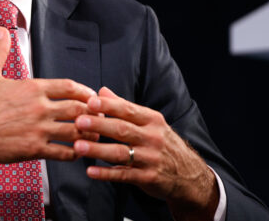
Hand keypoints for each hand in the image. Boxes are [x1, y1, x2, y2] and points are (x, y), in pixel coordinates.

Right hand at [0, 27, 97, 192]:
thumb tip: (2, 31)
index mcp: (32, 87)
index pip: (70, 86)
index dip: (85, 92)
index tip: (90, 97)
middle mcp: (39, 107)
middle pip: (79, 108)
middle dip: (92, 113)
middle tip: (99, 118)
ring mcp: (38, 129)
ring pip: (75, 131)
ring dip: (87, 134)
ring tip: (92, 137)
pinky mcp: (33, 148)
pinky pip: (62, 152)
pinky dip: (73, 153)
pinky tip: (75, 153)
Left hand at [73, 87, 217, 219]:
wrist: (189, 175)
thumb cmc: (161, 143)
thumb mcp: (149, 122)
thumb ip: (124, 107)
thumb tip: (102, 91)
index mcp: (152, 120)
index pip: (128, 110)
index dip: (109, 106)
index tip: (90, 101)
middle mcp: (153, 138)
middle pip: (122, 130)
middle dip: (99, 125)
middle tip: (79, 121)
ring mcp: (151, 158)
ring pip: (121, 153)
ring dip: (98, 149)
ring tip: (78, 146)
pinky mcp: (148, 178)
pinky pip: (124, 175)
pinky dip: (106, 173)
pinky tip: (90, 171)